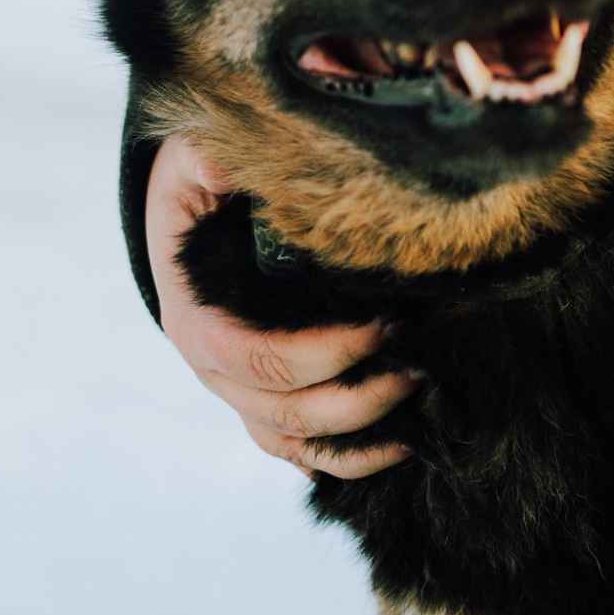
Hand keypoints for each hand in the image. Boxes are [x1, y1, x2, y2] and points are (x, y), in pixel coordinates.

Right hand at [144, 133, 413, 477]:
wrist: (193, 208)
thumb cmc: (200, 179)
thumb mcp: (197, 156)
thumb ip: (215, 161)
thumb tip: (231, 162)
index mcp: (194, 316)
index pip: (256, 359)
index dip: (323, 354)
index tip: (386, 325)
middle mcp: (212, 367)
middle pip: (283, 412)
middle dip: (357, 398)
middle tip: (420, 368)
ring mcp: (239, 390)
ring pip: (294, 441)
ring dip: (358, 437)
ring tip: (420, 409)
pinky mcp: (266, 399)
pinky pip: (300, 449)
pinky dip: (346, 458)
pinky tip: (396, 446)